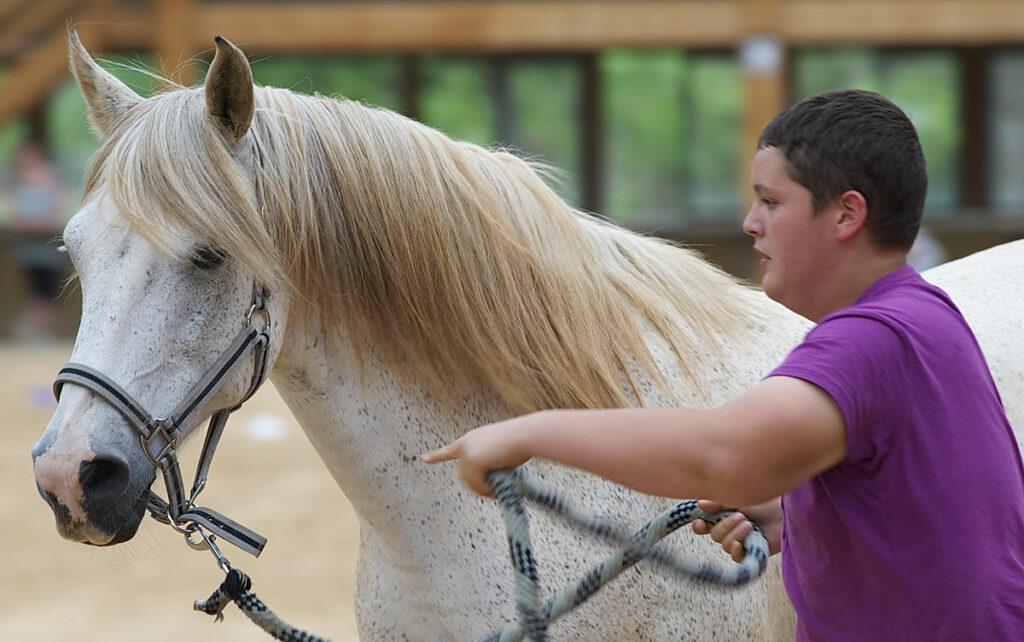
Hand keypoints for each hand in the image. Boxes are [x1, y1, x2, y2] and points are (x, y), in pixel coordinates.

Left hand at [421, 414, 536, 497]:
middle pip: (465, 476)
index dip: (437, 456)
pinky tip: (497, 487)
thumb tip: (490, 487)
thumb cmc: (522, 443)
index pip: (450, 450)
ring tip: (500, 488)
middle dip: (478, 487)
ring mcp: (467, 452)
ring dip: (484, 489)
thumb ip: (491, 468)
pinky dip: (487, 490)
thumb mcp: (502, 456)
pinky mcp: (471, 460)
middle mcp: (466, 444)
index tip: (424, 459)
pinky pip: (477, 484)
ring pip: (470, 481)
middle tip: (494, 494)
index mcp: (472, 439)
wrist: (527, 435)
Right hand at [691, 497, 781, 562]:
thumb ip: (719, 504)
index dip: (699, 526)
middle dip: (725, 526)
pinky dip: (736, 551)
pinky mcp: (750, 554)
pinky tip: (741, 544)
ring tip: (749, 525)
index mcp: (722, 518)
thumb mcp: (738, 500)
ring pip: (725, 545)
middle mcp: (729, 532)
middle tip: (741, 516)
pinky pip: (736, 557)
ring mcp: (740, 543)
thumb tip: (700, 505)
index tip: (699, 522)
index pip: (703, 526)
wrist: (784, 513)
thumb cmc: (764, 503)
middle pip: (715, 535)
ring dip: (735, 535)